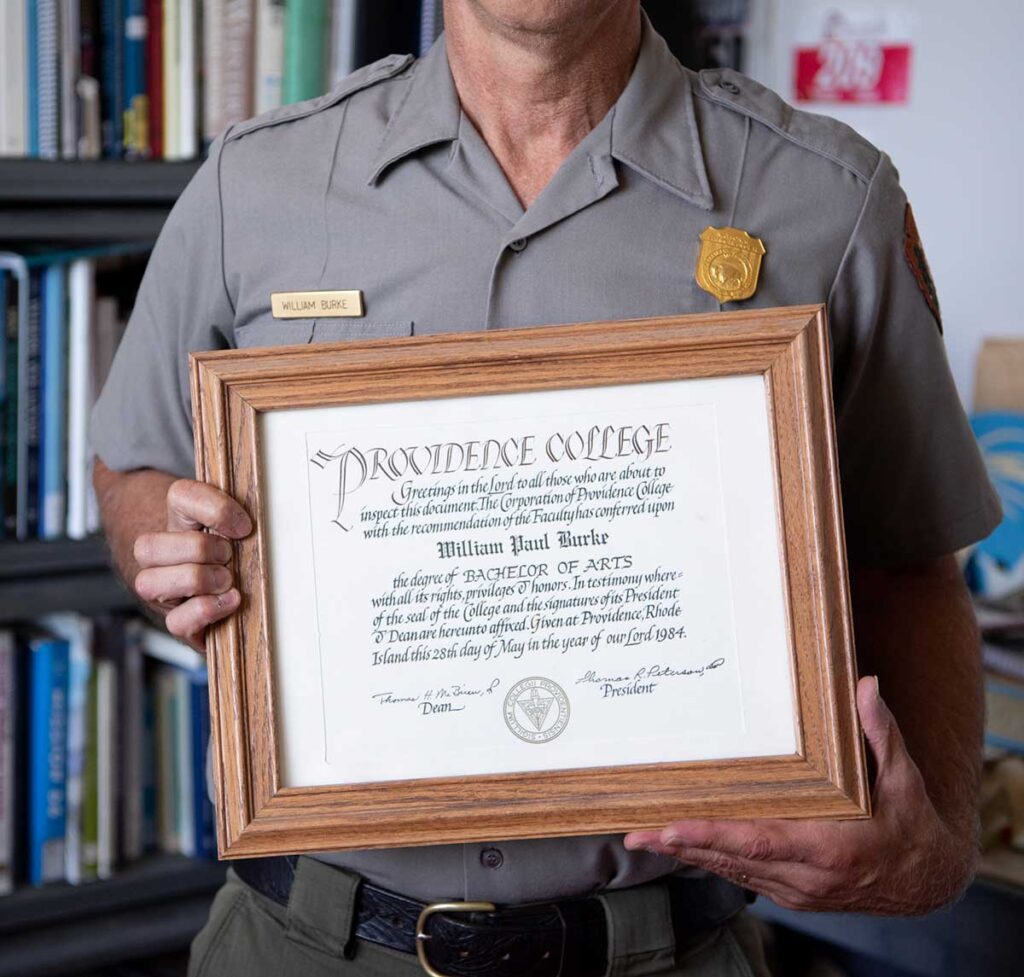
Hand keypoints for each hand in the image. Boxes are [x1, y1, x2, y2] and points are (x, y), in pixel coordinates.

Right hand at [132, 479, 252, 650]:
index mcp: (178, 522)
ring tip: (228, 580)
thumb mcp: (238, 528)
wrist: (231, 593)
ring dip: (198, 579)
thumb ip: (241, 517)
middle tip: (228, 555)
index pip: (179, 496)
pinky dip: (207, 610)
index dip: (216, 509)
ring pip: (150, 583)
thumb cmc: (235, 555)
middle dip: (198, 549)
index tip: (244, 526)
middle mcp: (160, 558)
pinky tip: (229, 601)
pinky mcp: (179, 623)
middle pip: (148, 546)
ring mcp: (163, 593)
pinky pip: (176, 622)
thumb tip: (248, 526)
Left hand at [624, 677, 975, 914]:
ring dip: (688, 855)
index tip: (672, 829)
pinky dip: (711, 860)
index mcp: (829, 848)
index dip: (713, 836)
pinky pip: (743, 873)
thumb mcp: (902, 778)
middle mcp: (807, 876)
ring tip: (643, 838)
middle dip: (682, 847)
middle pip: (733, 859)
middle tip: (637, 834)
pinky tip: (682, 846)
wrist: (928, 880)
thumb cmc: (911, 823)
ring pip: (732, 869)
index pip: (760, 841)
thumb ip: (879, 732)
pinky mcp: (792, 891)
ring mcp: (798, 889)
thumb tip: (865, 685)